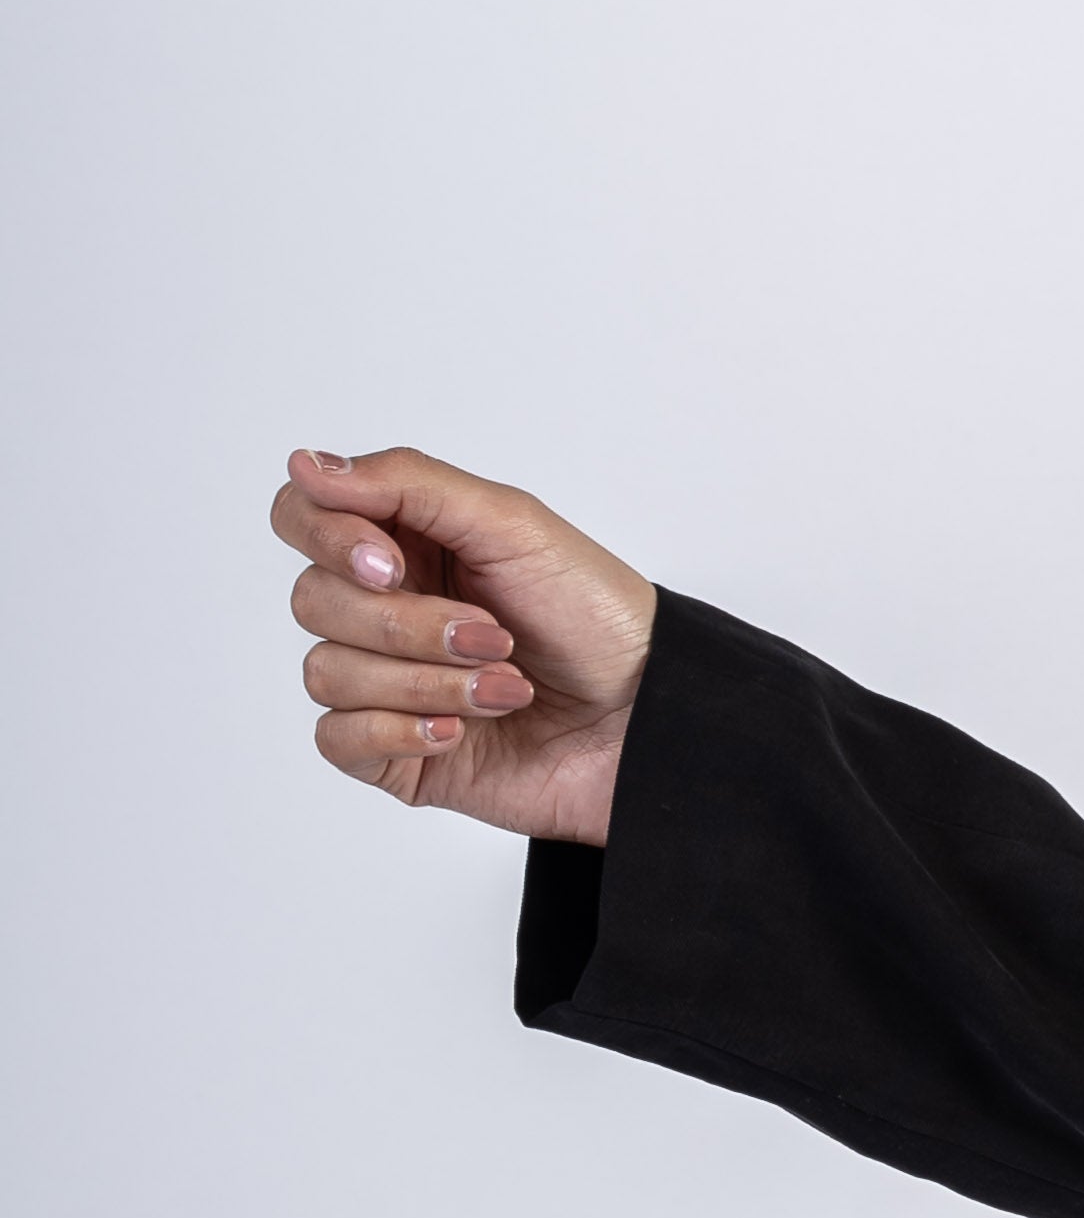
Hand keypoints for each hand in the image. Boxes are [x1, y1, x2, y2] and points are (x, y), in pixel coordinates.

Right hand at [269, 443, 657, 844]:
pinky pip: (337, 738)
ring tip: (506, 688)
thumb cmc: (596, 617)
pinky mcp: (393, 752)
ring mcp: (385, 682)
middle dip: (409, 624)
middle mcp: (386, 607)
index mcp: (406, 541)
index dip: (328, 538)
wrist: (647, 719)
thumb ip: (405, 483)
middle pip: (314, 600)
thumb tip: (304, 465)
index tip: (392, 564)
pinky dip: (401, 731)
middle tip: (495, 636)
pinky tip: (461, 731)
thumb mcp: (511, 524)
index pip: (301, 518)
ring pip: (327, 672)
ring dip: (426, 681)